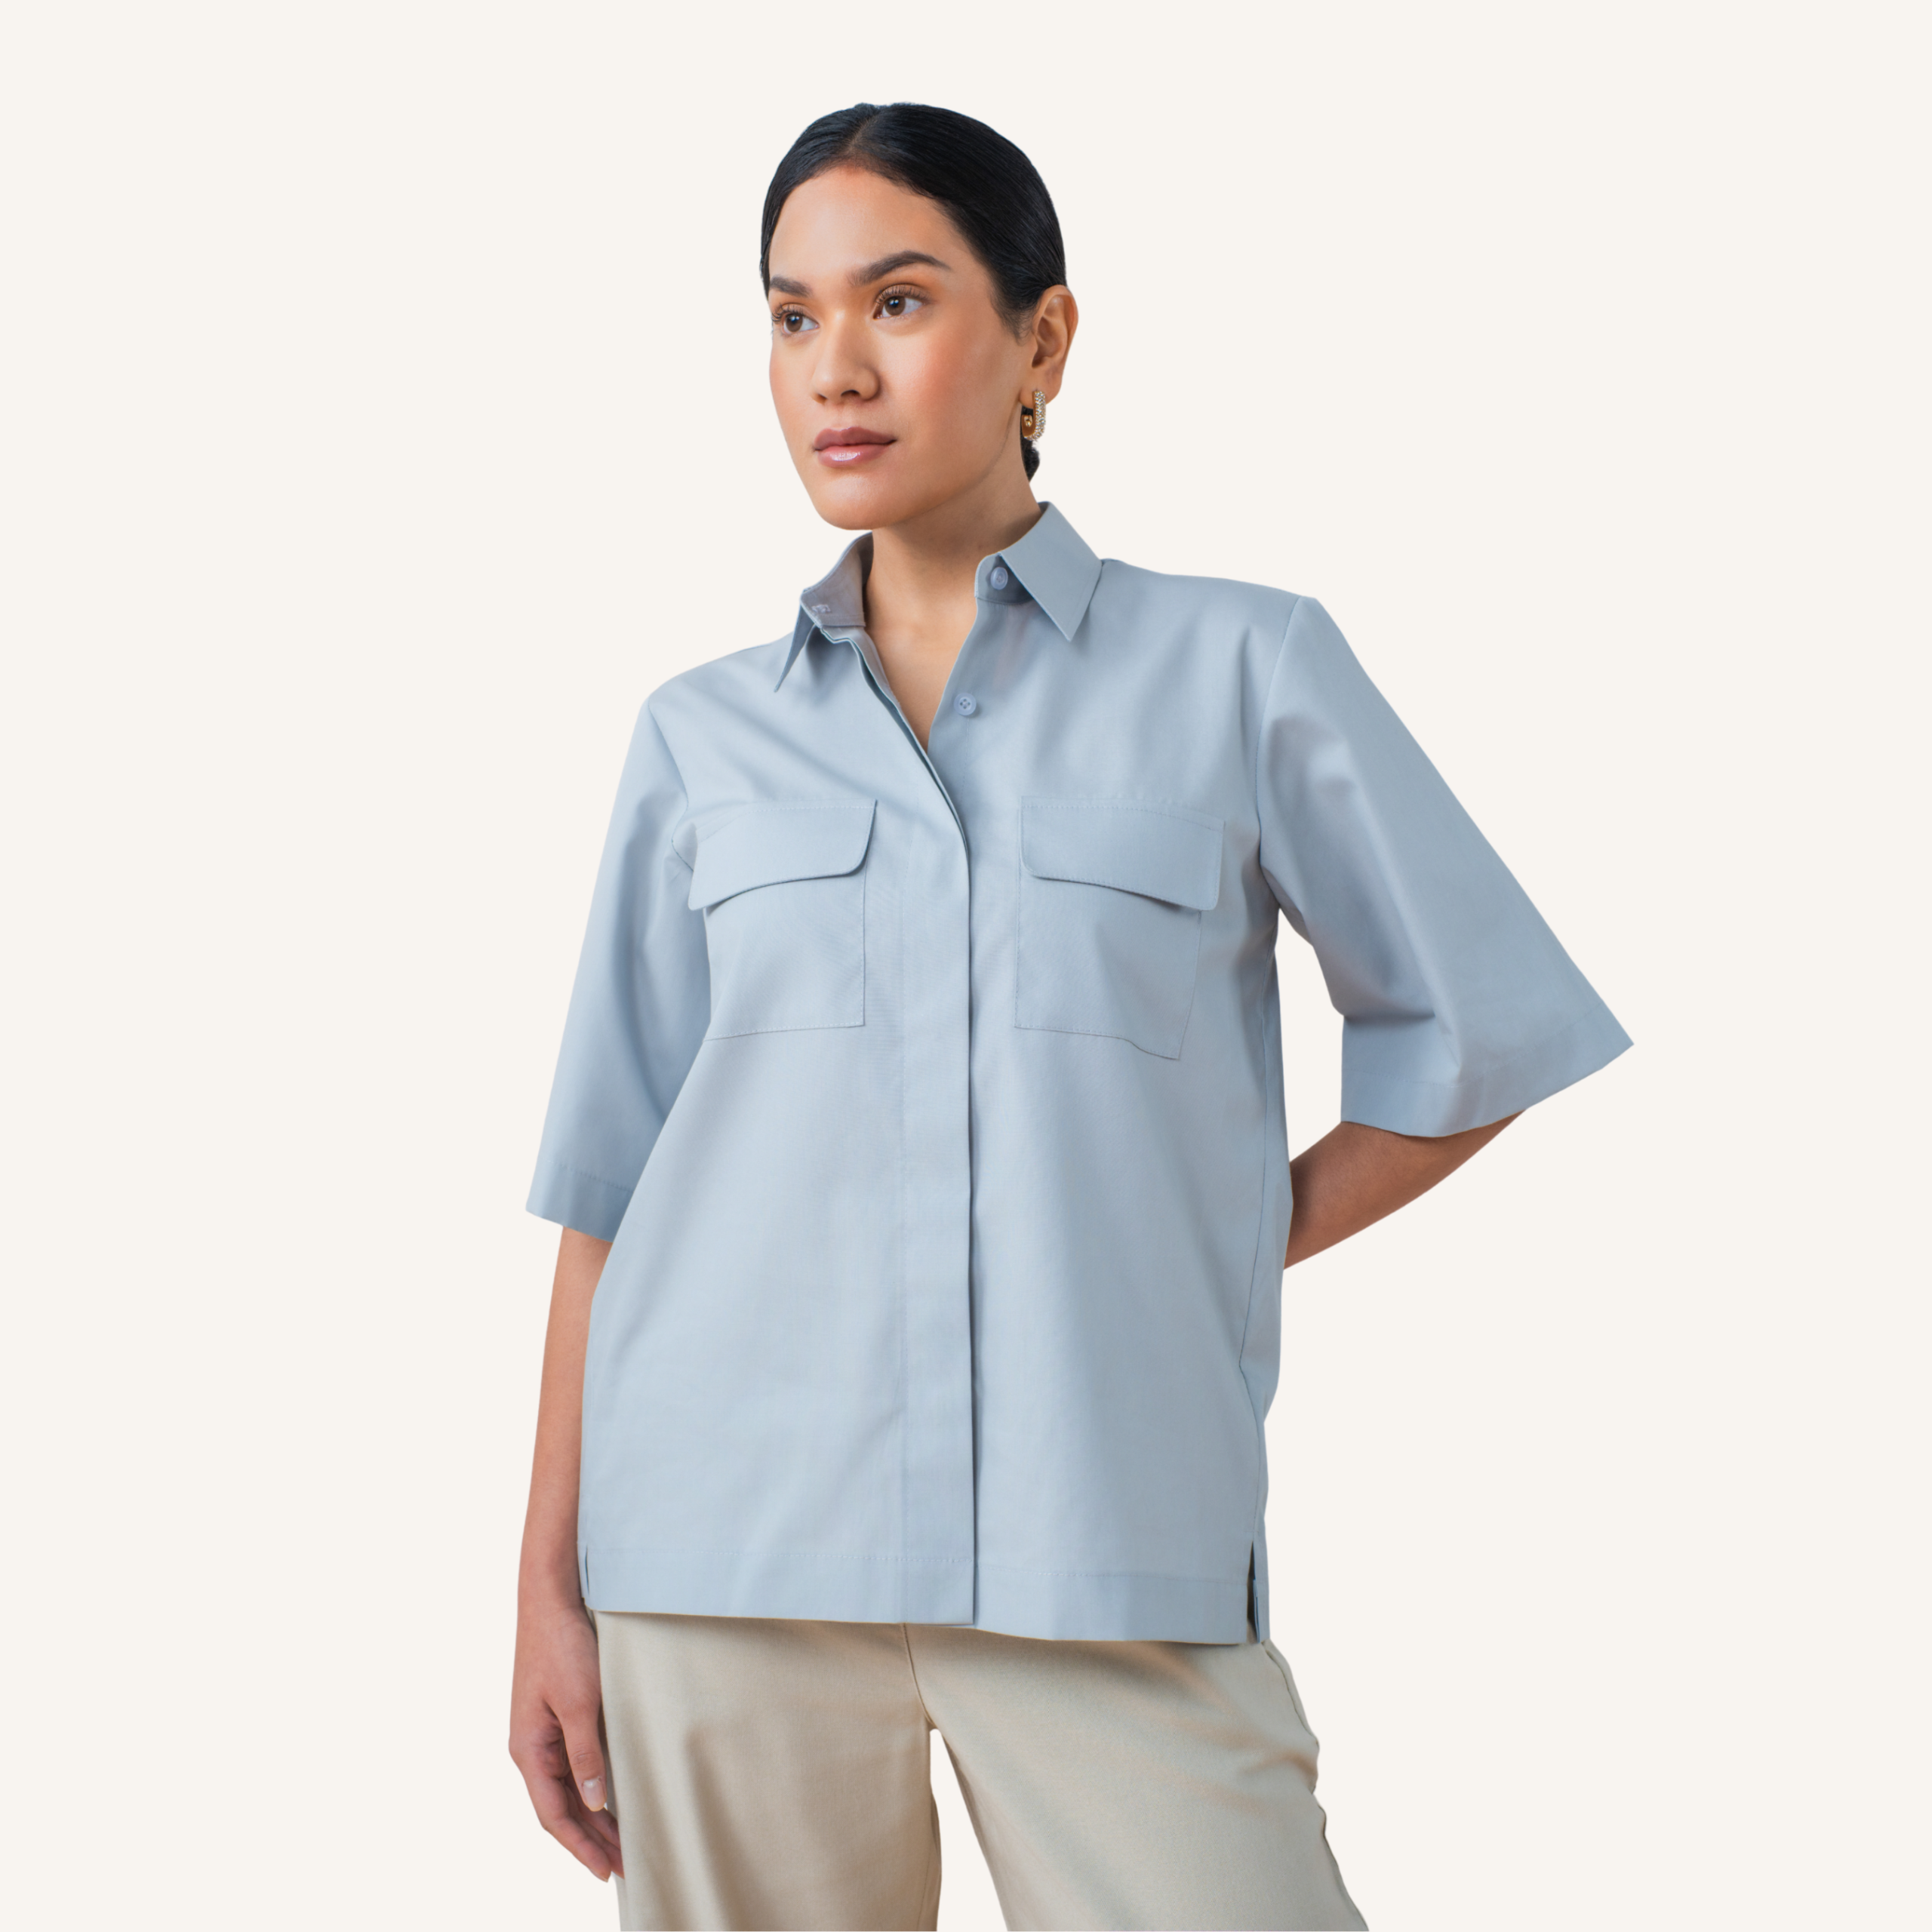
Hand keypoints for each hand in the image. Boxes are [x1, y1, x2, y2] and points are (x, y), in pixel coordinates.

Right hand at [509, 1592, 623, 1881]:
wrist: (552, 1599)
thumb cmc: (562, 1647)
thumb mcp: (579, 1702)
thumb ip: (585, 1753)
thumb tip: (593, 1801)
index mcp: (528, 1749)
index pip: (552, 1813)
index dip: (579, 1845)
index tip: (604, 1870)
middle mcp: (532, 1747)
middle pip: (561, 1806)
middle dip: (590, 1837)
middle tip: (624, 1863)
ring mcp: (543, 1733)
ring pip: (568, 1788)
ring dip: (593, 1815)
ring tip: (622, 1840)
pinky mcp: (558, 1716)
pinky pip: (573, 1764)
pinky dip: (592, 1786)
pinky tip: (611, 1797)